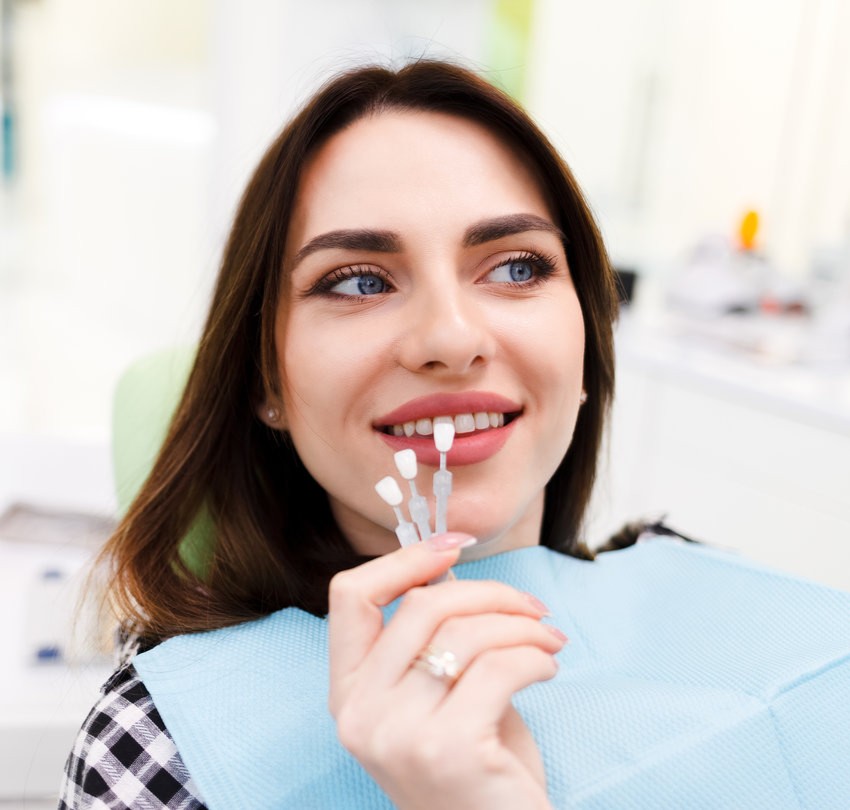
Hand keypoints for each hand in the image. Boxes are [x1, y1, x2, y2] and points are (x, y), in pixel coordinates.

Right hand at [328, 533, 563, 809]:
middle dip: (488, 591)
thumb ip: (429, 639)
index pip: (350, 596)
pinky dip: (535, 657)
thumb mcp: (436, 696)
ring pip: (463, 632)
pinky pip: (498, 667)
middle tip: (531, 607)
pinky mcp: (448, 749)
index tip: (453, 546)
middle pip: (419, 605)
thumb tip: (448, 569)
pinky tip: (548, 667)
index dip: (404, 559)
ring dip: (520, 625)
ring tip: (548, 640)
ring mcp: (397, 734)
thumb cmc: (474, 765)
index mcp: (348, 694)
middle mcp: (359, 714)